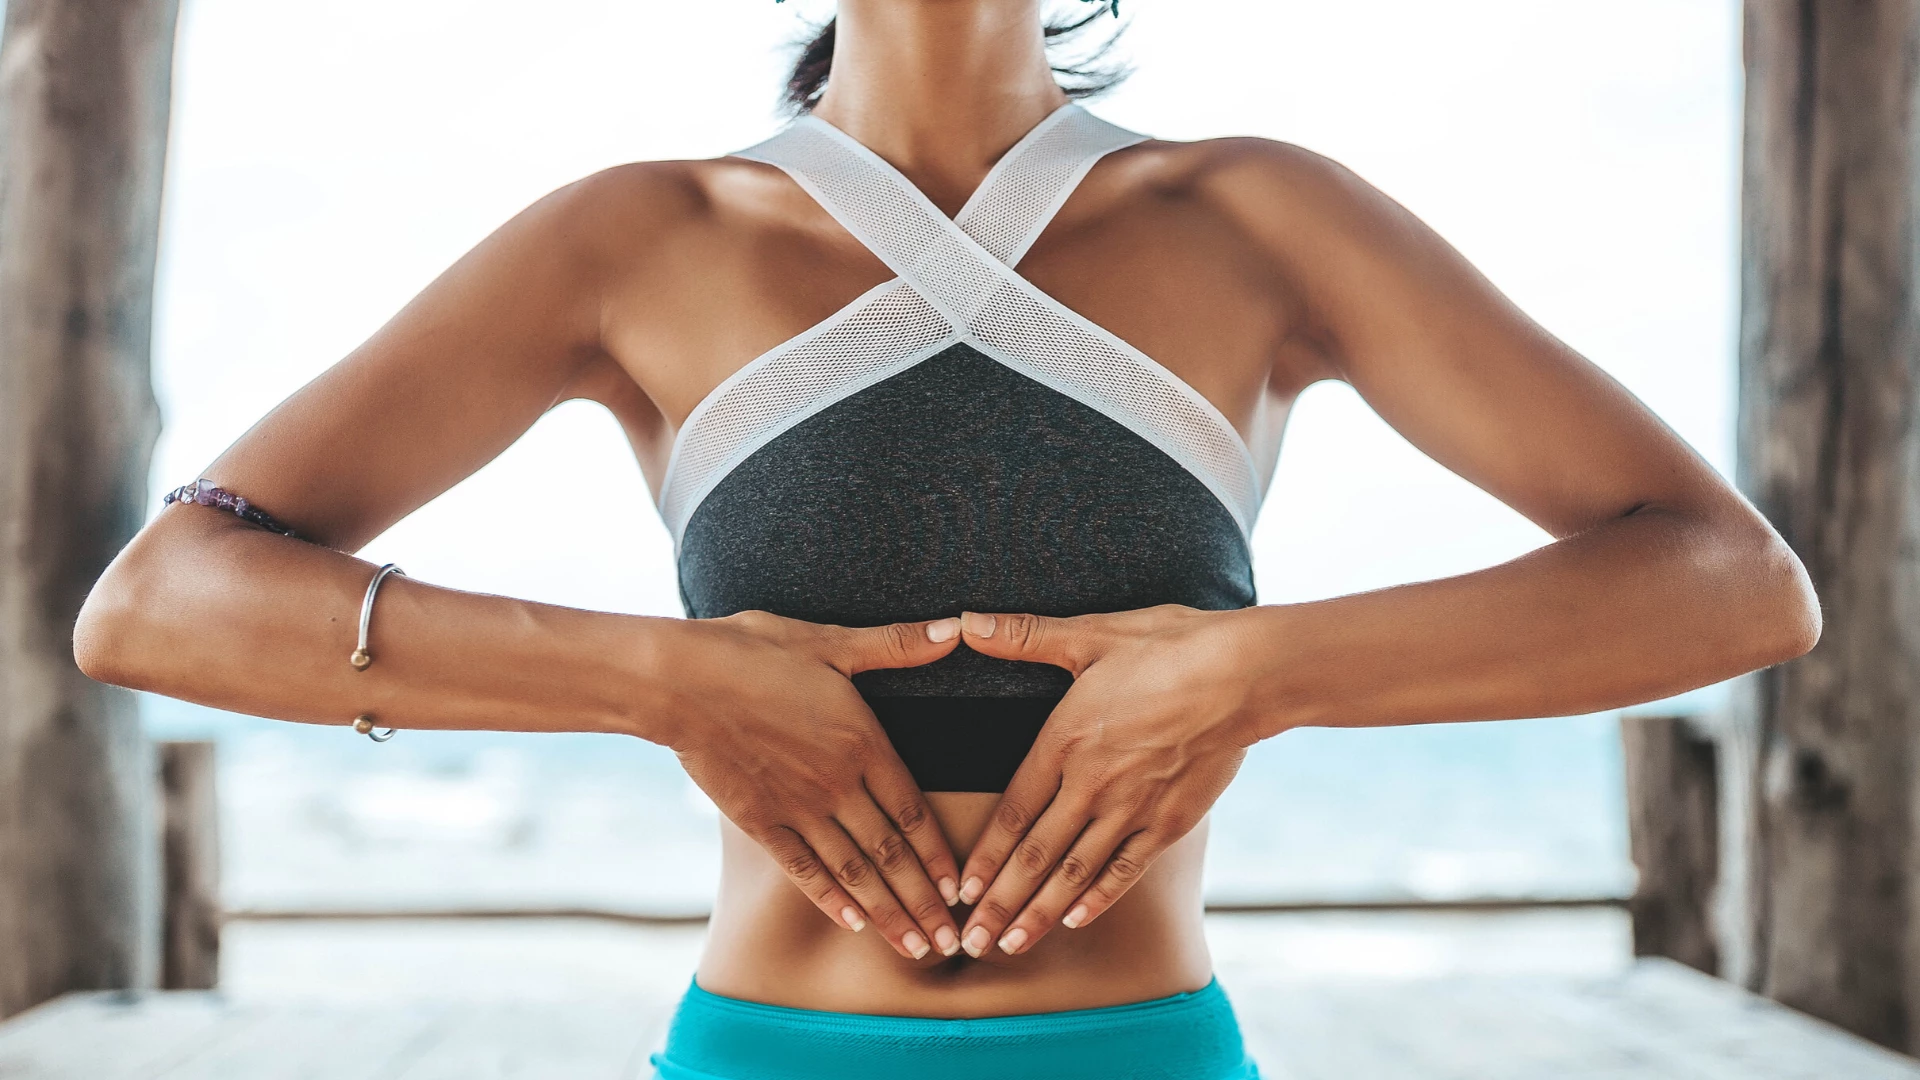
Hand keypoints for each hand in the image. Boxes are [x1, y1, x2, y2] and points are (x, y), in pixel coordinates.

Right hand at [663, 609, 965, 959]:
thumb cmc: (751, 651)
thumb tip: (955, 630)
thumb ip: (894, 645)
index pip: (914, 811)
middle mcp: (836, 783)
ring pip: (854, 871)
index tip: (962, 891)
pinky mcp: (759, 821)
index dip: (940, 855)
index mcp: (862, 741)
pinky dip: (831, 899)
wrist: (677, 680)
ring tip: (914, 948)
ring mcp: (797, 807)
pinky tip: (852, 923)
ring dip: (887, 913)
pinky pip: (803, 869)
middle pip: (891, 854)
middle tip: (951, 942)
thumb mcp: (828, 640)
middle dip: (924, 903)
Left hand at [950, 605, 1263, 957]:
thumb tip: (967, 622)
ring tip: (1009, 945)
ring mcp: (1132, 807)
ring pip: (1075, 872)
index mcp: (1064, 741)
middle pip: (1036, 855)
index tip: (961, 892)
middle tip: (969, 942)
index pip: (1013, 812)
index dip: (985, 857)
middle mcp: (1092, 784)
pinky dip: (1098, 897)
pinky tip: (1075, 920)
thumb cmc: (1169, 646)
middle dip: (999, 904)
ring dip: (1039, 912)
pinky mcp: (1170, 821)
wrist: (1244, 674)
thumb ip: (1026, 637)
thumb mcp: (1092, 635)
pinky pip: (1126, 868)